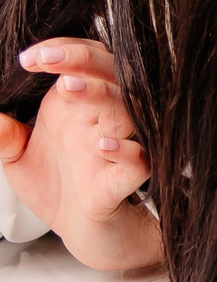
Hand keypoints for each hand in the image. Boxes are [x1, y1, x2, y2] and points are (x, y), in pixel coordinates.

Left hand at [1, 39, 162, 270]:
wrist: (81, 230)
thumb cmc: (56, 185)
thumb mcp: (15, 158)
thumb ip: (3, 136)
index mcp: (78, 106)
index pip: (85, 61)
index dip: (62, 51)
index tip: (28, 59)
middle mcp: (100, 120)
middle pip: (111, 74)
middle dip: (82, 61)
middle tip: (47, 59)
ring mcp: (115, 148)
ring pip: (128, 110)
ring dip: (102, 95)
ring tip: (67, 87)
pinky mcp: (123, 181)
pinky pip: (138, 161)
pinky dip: (125, 151)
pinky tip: (102, 146)